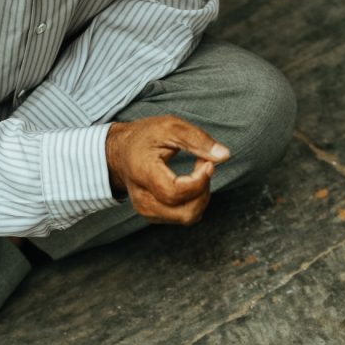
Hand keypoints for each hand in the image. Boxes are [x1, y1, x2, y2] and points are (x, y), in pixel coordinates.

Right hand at [105, 115, 229, 224]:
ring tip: (197, 172)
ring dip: (201, 196)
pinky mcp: (154, 216)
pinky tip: (190, 182)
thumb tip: (224, 155)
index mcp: (143, 174)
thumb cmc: (144, 137)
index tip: (208, 163)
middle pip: (185, 213)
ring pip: (188, 217)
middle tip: (203, 164)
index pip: (175, 193)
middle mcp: (142, 199)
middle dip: (204, 190)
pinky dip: (195, 201)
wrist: (120, 153)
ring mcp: (147, 211)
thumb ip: (197, 139)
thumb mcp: (170, 127)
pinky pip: (185, 216)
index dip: (199, 181)